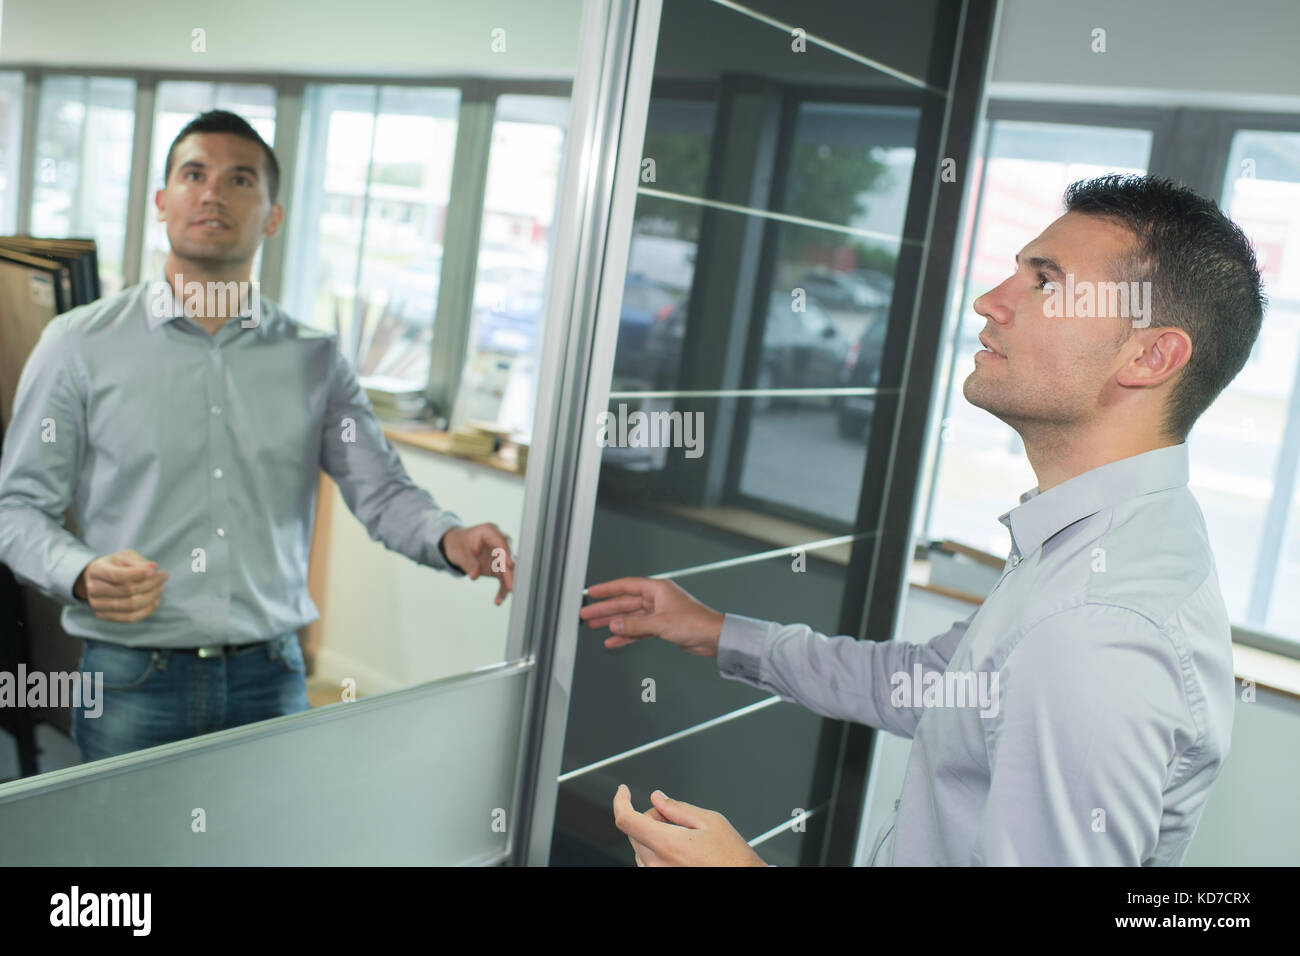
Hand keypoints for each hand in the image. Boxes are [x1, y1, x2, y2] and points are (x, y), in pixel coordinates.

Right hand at [73, 549, 168, 622]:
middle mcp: (93, 589)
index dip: (138, 574)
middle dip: (151, 584)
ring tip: (161, 588)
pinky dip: (146, 610)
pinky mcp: (103, 615)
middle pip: (127, 591)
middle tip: (164, 576)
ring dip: (151, 597)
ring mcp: (97, 604)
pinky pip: (129, 618)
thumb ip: (138, 561)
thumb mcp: (125, 557)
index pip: (117, 575)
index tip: (155, 570)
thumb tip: (153, 567)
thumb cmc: (115, 565)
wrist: (98, 579)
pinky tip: (155, 601)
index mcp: (96, 570)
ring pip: (130, 606)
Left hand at [440, 523, 514, 604]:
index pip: (501, 541)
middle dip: (510, 572)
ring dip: (507, 583)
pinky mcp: (499, 566)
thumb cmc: (458, 543)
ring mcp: (500, 555)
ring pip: (508, 570)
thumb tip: (474, 575)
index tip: (509, 565)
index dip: (506, 553)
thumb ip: (468, 562)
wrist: (456, 545)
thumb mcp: (459, 552)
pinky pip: (503, 578)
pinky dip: (501, 589)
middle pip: (508, 557)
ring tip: (504, 596)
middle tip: (512, 586)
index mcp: (489, 532)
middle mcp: (498, 542)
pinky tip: (498, 600)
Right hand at [579, 577, 724, 656]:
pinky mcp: (662, 627)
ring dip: (613, 623)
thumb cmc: (695, 622)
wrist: (713, 637)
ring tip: (595, 627)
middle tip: (588, 615)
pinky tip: (614, 640)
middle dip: (606, 609)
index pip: (626, 586)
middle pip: (625, 603)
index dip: (607, 589)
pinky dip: (626, 635)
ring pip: (630, 617)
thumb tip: (616, 625)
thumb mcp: (661, 623)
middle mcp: (656, 599)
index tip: (592, 592)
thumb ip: (635, 625)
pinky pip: (638, 630)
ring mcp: (658, 613)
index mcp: (657, 589)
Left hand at [613, 785, 767, 866]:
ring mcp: (658, 876)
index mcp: (667, 844)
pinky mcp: (662, 882)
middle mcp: (658, 864)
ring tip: (685, 838)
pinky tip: (682, 851)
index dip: (620, 800)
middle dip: (650, 817)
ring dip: (654, 835)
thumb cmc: (733, 858)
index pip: (627, 820)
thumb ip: (678, 808)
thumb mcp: (711, 822)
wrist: (745, 881)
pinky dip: (657, 850)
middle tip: (676, 817)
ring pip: (640, 847)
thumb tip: (658, 798)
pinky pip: (648, 863)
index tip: (623, 790)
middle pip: (634, 831)